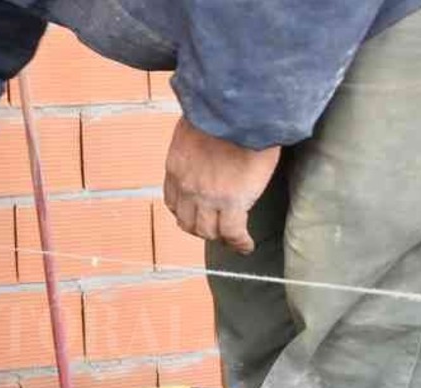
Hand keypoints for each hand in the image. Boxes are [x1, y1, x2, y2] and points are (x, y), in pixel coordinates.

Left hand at [163, 117, 281, 254]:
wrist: (238, 109)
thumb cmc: (223, 108)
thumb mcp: (198, 123)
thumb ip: (198, 138)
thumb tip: (208, 137)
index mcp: (176, 166)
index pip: (174, 200)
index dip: (185, 210)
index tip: (195, 212)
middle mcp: (186, 186)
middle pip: (187, 221)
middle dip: (199, 228)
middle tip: (214, 231)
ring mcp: (207, 197)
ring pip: (208, 231)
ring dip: (219, 237)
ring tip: (232, 239)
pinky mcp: (231, 202)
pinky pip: (232, 232)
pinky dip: (239, 243)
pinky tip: (246, 245)